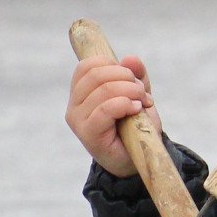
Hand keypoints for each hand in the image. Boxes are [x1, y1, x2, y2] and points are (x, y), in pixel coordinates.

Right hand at [67, 52, 154, 178]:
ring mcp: (78, 120)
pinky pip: (105, 109)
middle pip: (96, 74)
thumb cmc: (134, 126)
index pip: (88, 66)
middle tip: (142, 92)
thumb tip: (130, 58)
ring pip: (103, 89)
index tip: (132, 78)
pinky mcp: (88, 133)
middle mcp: (73, 106)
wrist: (136, 158)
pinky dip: (125, 104)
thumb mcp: (137, 95)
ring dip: (131, 91)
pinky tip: (136, 109)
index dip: (113, 65)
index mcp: (80, 92)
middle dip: (126, 77)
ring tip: (143, 102)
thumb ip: (135, 75)